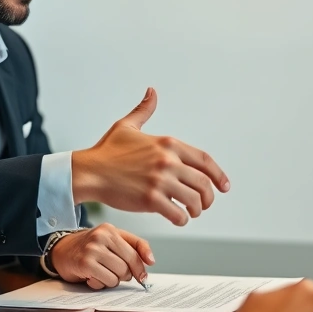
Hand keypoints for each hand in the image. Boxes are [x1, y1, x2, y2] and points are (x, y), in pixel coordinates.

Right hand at [49, 223, 153, 288]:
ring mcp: (92, 250)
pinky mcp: (84, 264)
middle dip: (124, 275)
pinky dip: (101, 283)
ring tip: (101, 272)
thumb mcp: (112, 239)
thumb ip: (134, 246)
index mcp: (111, 230)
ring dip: (112, 280)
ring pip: (118, 276)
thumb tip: (151, 261)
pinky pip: (105, 282)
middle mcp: (101, 237)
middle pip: (127, 266)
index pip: (135, 251)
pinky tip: (92, 276)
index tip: (142, 276)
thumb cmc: (90, 247)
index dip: (140, 267)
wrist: (61, 250)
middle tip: (114, 272)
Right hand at [72, 88, 229, 225]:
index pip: (204, 160)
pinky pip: (177, 213)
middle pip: (203, 183)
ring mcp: (160, 181)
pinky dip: (182, 219)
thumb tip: (151, 92)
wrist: (88, 171)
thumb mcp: (127, 126)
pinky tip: (178, 219)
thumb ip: (144, 110)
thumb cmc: (106, 151)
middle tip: (204, 204)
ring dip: (196, 209)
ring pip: (193, 200)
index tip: (224, 186)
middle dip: (208, 197)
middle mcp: (168, 161)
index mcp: (168, 144)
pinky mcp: (150, 199)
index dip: (218, 175)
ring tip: (191, 212)